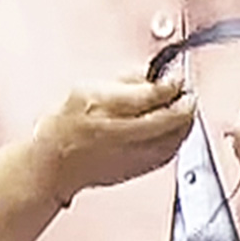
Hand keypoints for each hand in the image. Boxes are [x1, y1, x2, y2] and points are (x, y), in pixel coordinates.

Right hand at [34, 73, 196, 202]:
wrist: (54, 163)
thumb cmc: (66, 125)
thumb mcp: (89, 86)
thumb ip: (126, 79)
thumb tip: (156, 72)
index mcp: (106, 106)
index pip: (154, 93)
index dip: (172, 81)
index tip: (175, 75)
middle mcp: (122, 132)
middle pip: (173, 117)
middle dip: (185, 100)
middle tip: (185, 90)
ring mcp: (133, 154)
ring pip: (177, 136)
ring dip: (185, 119)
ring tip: (180, 107)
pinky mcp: (140, 168)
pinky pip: (171, 151)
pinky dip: (177, 136)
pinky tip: (172, 128)